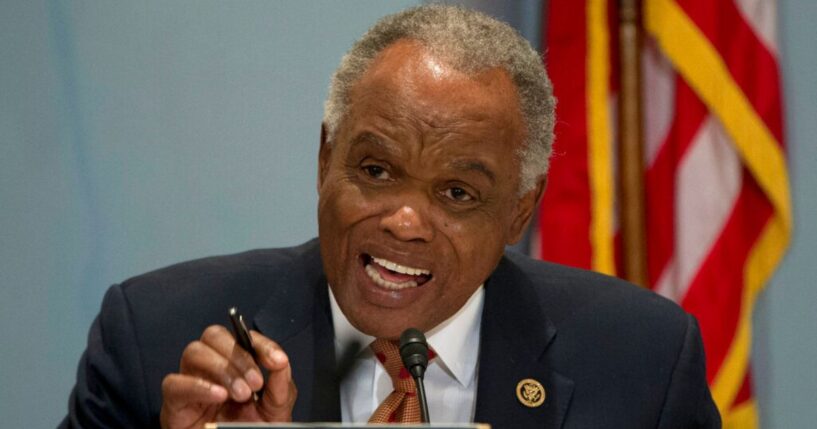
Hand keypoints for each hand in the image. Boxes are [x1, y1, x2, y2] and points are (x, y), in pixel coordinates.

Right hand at [160, 325, 296, 428]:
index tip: (277, 360)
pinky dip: (198, 386)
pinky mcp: (174, 403)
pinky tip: (219, 395)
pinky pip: (174, 384)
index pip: (242, 337)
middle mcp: (210, 367)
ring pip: (194, 351)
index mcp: (234, 364)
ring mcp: (190, 382)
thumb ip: (280, 386)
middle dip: (238, 355)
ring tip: (241, 394)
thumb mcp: (274, 410)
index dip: (261, 343)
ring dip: (222, 369)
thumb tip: (281, 361)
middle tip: (256, 383)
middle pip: (214, 335)